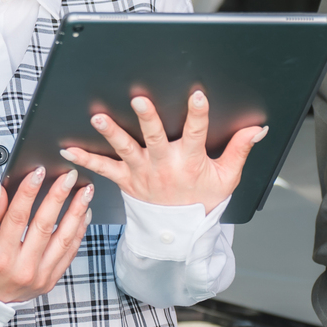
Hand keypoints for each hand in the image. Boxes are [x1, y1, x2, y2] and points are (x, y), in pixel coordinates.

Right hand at [0, 169, 92, 302]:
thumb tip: (1, 189)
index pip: (17, 217)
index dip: (28, 192)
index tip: (38, 171)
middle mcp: (22, 268)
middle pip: (45, 225)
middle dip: (58, 196)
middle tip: (68, 176)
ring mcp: (40, 276)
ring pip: (64, 239)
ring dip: (77, 212)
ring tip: (85, 191)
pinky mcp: (51, 279)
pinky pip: (70, 253)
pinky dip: (79, 231)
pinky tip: (83, 213)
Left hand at [61, 90, 265, 213]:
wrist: (181, 231)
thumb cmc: (202, 200)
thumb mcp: (227, 177)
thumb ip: (240, 149)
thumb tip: (258, 129)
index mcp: (190, 161)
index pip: (196, 133)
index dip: (198, 114)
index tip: (197, 95)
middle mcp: (164, 165)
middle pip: (155, 137)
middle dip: (147, 118)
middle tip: (139, 100)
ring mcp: (143, 173)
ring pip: (126, 149)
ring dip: (111, 134)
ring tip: (98, 118)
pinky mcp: (127, 180)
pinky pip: (104, 169)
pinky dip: (85, 160)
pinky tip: (69, 149)